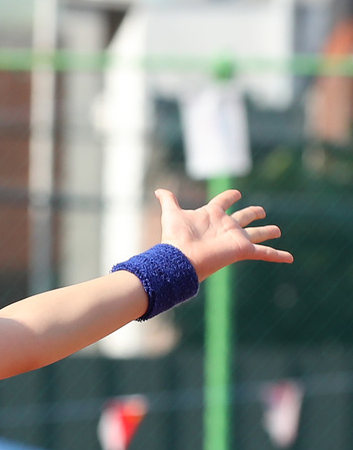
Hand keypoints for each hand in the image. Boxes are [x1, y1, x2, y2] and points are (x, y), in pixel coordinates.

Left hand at [156, 186, 290, 280]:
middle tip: (262, 211)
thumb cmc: (175, 238)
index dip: (230, 196)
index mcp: (212, 215)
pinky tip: (290, 258)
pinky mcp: (242, 250)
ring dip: (267, 232)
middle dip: (253, 213)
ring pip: (256, 233)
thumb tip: (158, 189)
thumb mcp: (171, 214)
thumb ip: (168, 201)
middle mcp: (225, 226)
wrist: (180, 260)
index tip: (236, 194)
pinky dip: (277, 255)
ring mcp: (235, 238)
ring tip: (278, 230)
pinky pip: (264, 252)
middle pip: (244, 217)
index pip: (224, 201)